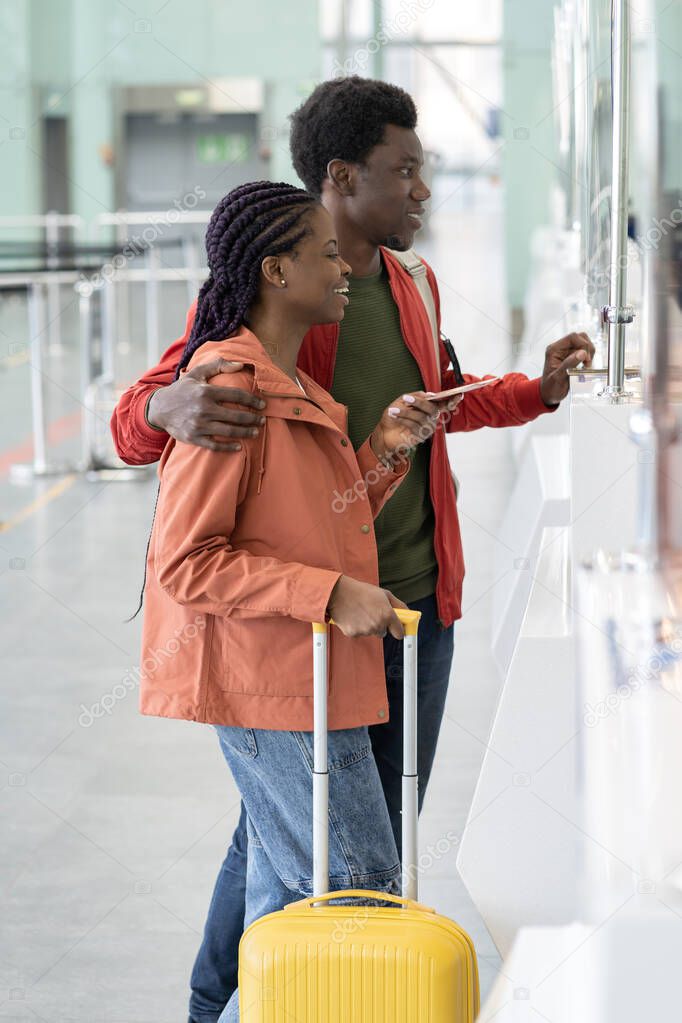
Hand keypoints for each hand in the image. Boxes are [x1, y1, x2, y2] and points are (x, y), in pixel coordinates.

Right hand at [147, 358, 266, 451]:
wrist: (159, 408)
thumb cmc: (182, 390)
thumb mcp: (197, 373)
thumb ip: (218, 365)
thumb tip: (241, 365)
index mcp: (206, 392)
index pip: (236, 395)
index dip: (252, 401)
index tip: (262, 405)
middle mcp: (203, 409)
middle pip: (236, 416)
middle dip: (253, 419)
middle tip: (262, 420)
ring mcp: (198, 425)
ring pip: (228, 431)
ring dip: (245, 432)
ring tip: (255, 432)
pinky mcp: (193, 438)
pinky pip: (215, 445)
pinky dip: (228, 447)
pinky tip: (239, 446)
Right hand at [326, 576, 407, 638]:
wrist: (339, 593)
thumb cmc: (362, 592)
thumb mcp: (384, 594)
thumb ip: (399, 605)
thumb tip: (410, 614)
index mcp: (387, 615)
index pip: (399, 633)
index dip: (398, 630)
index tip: (396, 628)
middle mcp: (378, 624)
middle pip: (383, 633)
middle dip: (380, 625)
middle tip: (371, 612)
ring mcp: (365, 630)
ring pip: (370, 633)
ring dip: (367, 626)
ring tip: (360, 612)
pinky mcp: (353, 634)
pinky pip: (359, 634)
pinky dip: (356, 627)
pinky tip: (353, 616)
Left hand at [369, 391, 460, 462]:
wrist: (385, 431)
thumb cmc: (396, 414)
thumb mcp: (403, 401)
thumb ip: (417, 395)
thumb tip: (429, 395)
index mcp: (430, 408)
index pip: (445, 404)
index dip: (453, 400)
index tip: (460, 394)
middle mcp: (432, 419)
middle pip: (432, 409)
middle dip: (419, 402)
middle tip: (405, 398)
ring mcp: (428, 429)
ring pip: (421, 417)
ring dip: (405, 412)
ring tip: (392, 410)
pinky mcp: (420, 437)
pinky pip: (414, 426)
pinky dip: (403, 419)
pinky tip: (394, 416)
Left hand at [540, 332, 595, 405]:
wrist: (549, 394)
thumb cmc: (551, 387)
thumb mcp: (558, 377)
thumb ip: (569, 364)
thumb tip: (582, 353)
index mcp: (554, 350)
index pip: (573, 337)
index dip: (583, 345)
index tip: (586, 359)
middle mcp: (561, 348)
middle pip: (581, 338)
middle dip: (587, 350)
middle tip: (587, 364)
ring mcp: (567, 352)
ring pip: (585, 344)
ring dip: (589, 354)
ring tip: (586, 367)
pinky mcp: (573, 356)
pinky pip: (586, 352)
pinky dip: (589, 358)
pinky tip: (585, 368)